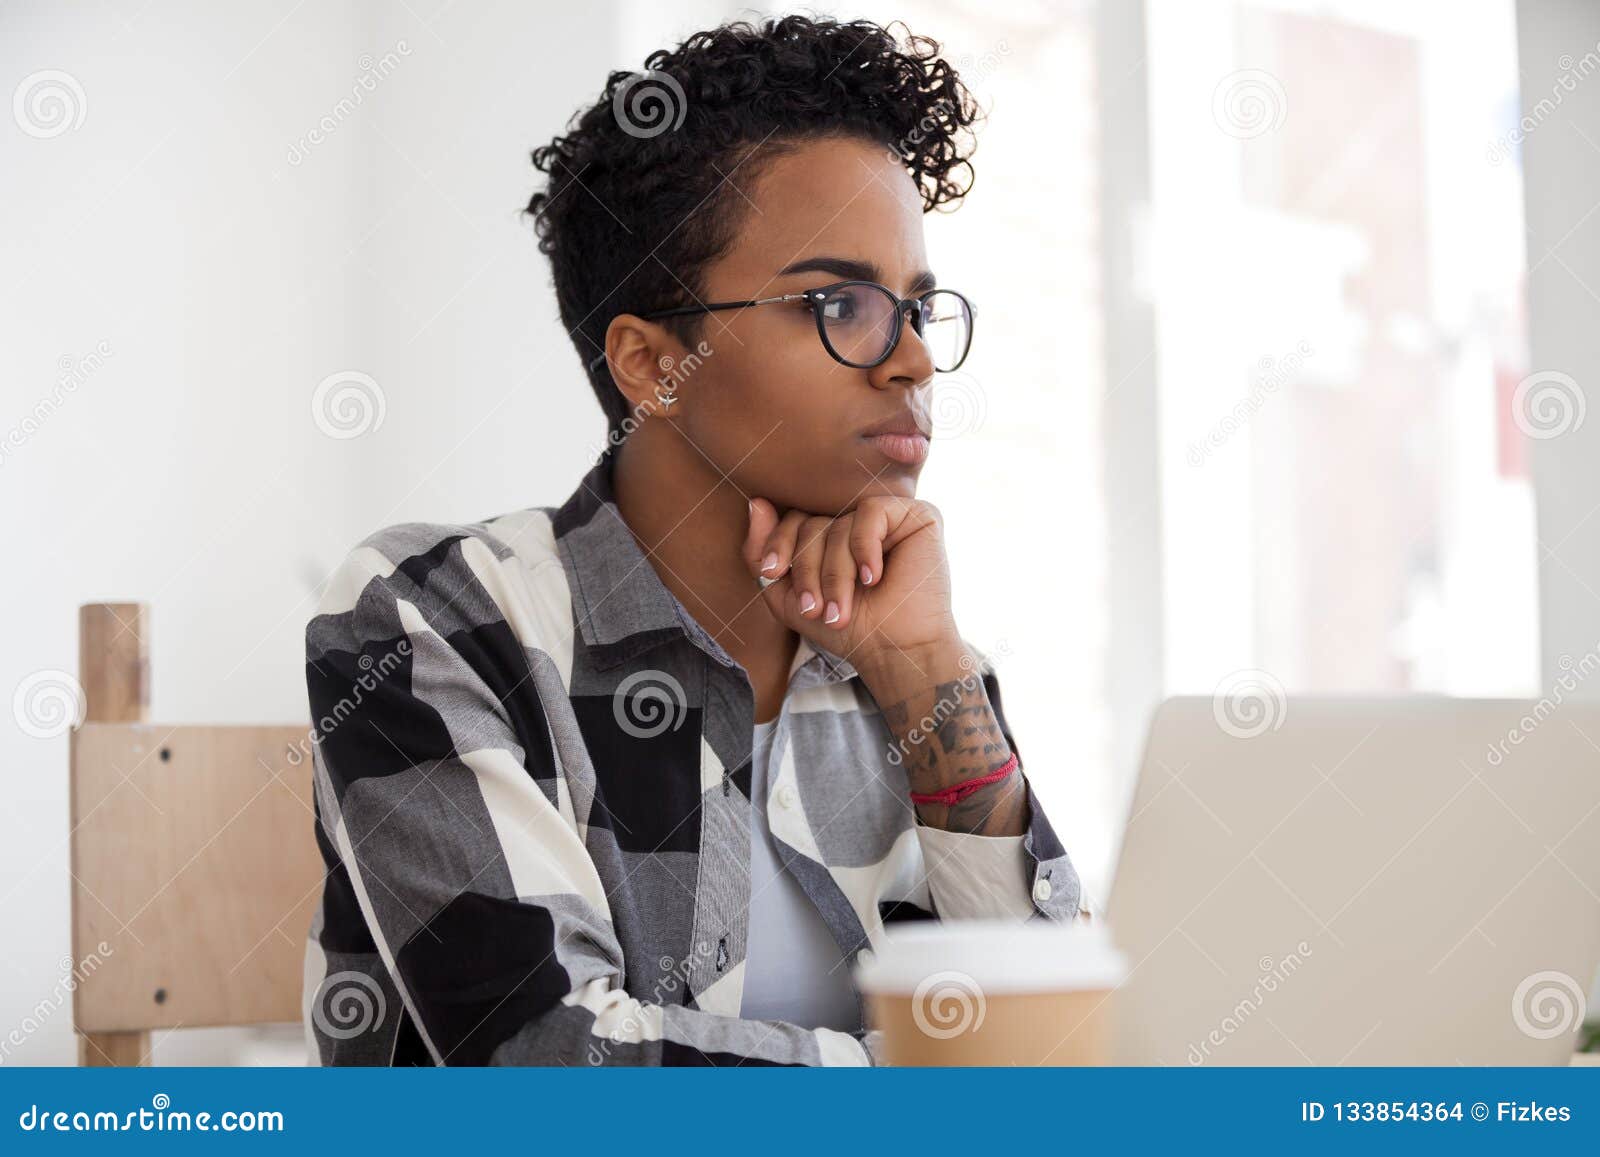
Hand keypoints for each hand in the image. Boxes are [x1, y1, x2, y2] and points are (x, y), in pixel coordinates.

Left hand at [741, 494, 960, 674]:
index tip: (773, 573)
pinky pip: (871, 512)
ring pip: (840, 524)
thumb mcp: (788, 597)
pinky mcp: (915, 514)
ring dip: (835, 574)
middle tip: (814, 608)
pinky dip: (864, 548)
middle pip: (813, 523)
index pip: (793, 520)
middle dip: (806, 569)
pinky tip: (872, 579)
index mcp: (830, 534)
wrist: (894, 652)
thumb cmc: (847, 628)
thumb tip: (756, 502)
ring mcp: (887, 517)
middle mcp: (857, 520)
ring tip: (841, 611)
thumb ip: (762, 553)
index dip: (778, 543)